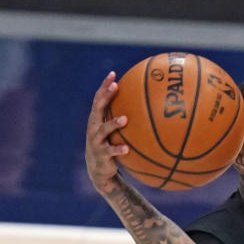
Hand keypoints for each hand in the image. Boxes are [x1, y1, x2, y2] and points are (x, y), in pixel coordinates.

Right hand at [85, 71, 128, 191]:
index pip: (99, 98)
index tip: (113, 74)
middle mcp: (93, 127)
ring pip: (103, 129)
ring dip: (113, 123)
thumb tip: (149, 108)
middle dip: (105, 96)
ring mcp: (96, 141)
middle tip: (115, 87)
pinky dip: (118, 150)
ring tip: (125, 119)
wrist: (99, 169)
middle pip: (97, 108)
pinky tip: (127, 149)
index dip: (105, 86)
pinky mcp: (101, 154)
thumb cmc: (111, 145)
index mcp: (97, 119)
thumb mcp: (116, 132)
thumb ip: (126, 119)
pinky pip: (110, 151)